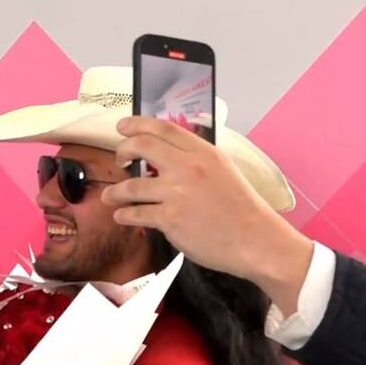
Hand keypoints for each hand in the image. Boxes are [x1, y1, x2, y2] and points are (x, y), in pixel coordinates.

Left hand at [101, 117, 312, 314]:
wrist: (256, 240)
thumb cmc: (242, 209)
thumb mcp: (223, 171)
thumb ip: (196, 161)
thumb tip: (166, 158)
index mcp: (203, 153)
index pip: (163, 128)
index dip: (137, 124)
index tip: (122, 126)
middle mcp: (188, 168)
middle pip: (141, 147)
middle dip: (122, 151)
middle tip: (119, 160)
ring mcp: (177, 193)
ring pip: (131, 186)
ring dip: (115, 192)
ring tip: (110, 196)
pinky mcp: (170, 219)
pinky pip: (136, 213)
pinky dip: (124, 215)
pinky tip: (122, 216)